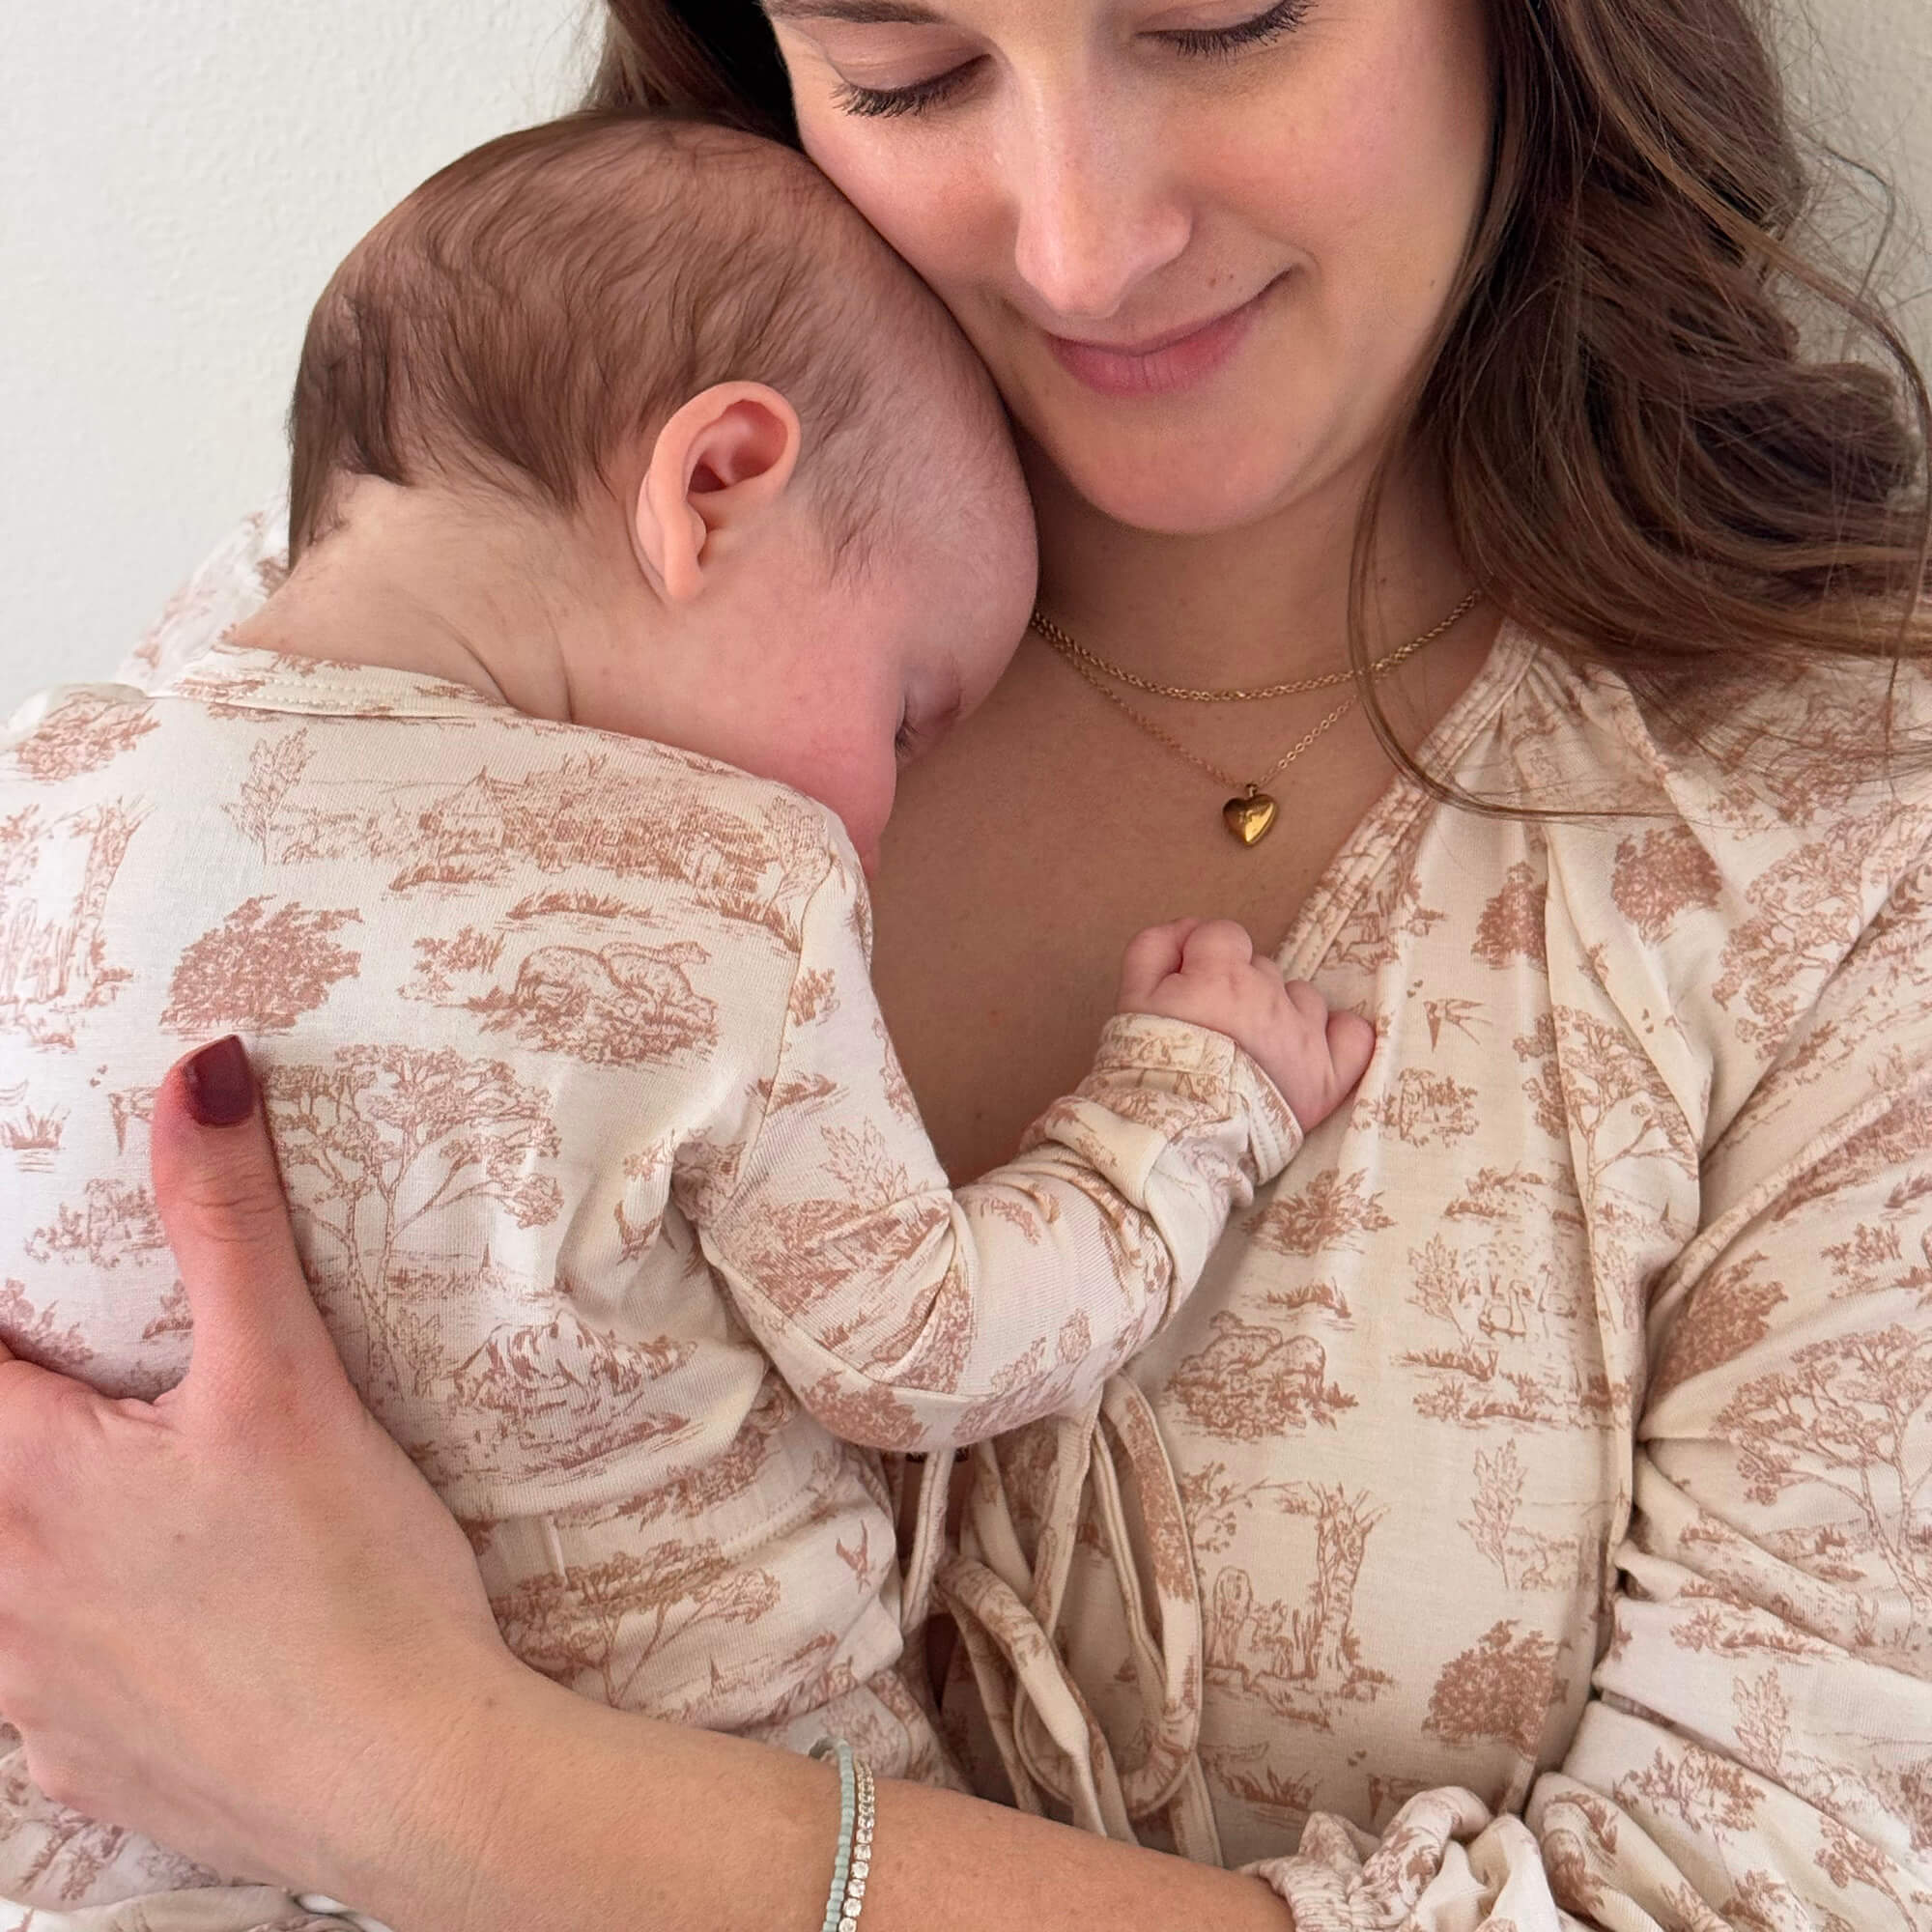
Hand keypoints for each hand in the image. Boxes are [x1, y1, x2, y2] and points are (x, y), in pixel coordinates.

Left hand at [0, 1039, 515, 1892]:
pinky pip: (30, 1699)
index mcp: (30, 1487)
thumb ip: (226, 1221)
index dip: (4, 1345)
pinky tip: (156, 1640)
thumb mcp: (289, 1378)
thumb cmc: (349, 1575)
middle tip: (109, 1422)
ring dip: (37, 1544)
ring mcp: (30, 1703)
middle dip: (30, 1429)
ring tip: (129, 1521)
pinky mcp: (81, 1772)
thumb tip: (200, 1071)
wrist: (413, 1777)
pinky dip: (68, 1652)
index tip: (42, 1338)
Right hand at [1117, 919, 1374, 1130]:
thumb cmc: (1148, 1071)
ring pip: (1301, 998)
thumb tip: (1186, 930)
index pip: (1223, 934)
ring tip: (1250, 1051)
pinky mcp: (1326, 1077)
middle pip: (1261, 969)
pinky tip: (1313, 1046)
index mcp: (1223, 975)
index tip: (1187, 987)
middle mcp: (1270, 998)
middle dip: (1236, 988)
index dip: (1202, 957)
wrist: (1174, 1141)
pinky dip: (1337, 1036)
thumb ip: (1155, 948)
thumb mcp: (1130, 999)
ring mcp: (1303, 1037)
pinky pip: (1353, 1036)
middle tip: (1211, 1031)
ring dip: (1279, 1012)